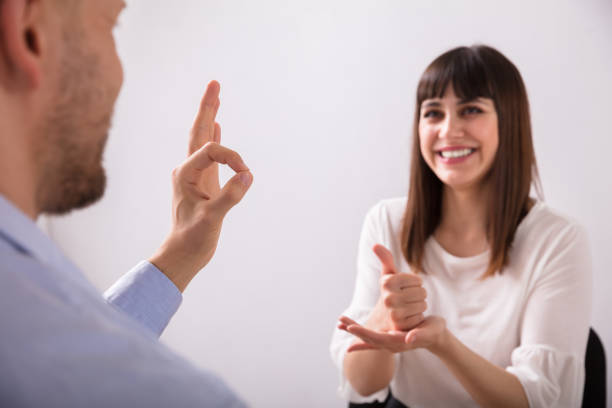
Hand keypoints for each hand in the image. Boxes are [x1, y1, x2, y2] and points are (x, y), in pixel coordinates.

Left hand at [149, 80, 252, 291]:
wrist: (183, 255)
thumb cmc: (192, 239)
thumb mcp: (211, 218)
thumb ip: (229, 196)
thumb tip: (248, 174)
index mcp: (185, 174)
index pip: (212, 151)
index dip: (232, 158)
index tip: (245, 174)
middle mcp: (188, 170)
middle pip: (199, 131)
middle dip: (208, 107)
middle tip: (215, 82)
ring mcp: (196, 176)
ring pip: (204, 140)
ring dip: (210, 117)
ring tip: (216, 97)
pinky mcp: (205, 183)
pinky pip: (210, 155)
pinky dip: (215, 139)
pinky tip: (217, 127)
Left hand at [338, 315, 447, 353]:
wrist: (436, 336)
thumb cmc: (434, 332)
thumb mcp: (429, 331)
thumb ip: (420, 335)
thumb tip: (408, 338)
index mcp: (399, 342)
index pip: (377, 339)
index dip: (364, 333)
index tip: (351, 327)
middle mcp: (391, 344)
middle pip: (368, 339)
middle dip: (355, 330)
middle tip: (340, 323)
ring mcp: (389, 342)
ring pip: (368, 338)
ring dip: (355, 330)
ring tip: (340, 323)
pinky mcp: (389, 337)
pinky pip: (371, 337)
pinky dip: (360, 334)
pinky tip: (350, 329)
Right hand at [364, 244, 426, 331]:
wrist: (383, 319)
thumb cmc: (390, 293)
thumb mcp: (387, 276)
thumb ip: (385, 259)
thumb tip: (375, 245)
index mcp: (387, 282)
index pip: (417, 280)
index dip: (415, 284)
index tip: (406, 288)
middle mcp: (389, 297)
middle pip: (422, 292)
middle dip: (418, 295)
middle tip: (407, 299)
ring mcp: (394, 312)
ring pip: (423, 304)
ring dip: (419, 306)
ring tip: (408, 308)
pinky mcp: (400, 325)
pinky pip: (421, 317)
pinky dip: (417, 317)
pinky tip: (408, 317)